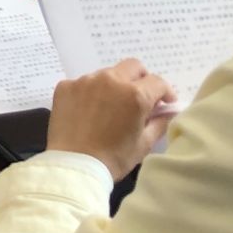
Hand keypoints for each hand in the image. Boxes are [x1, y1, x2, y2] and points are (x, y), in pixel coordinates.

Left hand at [46, 58, 175, 179]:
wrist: (74, 165)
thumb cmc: (113, 158)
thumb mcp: (144, 143)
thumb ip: (160, 122)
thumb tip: (167, 111)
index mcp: (135, 94)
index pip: (158, 82)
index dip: (165, 92)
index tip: (165, 103)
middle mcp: (110, 80)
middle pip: (132, 67)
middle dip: (142, 79)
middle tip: (141, 97)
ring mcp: (85, 81)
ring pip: (107, 74)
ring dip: (114, 86)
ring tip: (111, 107)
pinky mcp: (65, 86)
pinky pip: (83, 83)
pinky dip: (91, 93)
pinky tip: (89, 111)